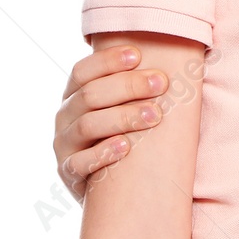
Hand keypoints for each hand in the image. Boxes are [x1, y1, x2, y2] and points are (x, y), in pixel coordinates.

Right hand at [54, 42, 172, 202]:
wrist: (109, 184)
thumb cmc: (124, 130)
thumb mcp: (121, 105)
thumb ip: (134, 85)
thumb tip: (174, 62)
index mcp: (74, 93)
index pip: (83, 70)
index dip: (107, 60)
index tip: (138, 55)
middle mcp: (65, 116)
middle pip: (90, 95)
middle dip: (127, 86)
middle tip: (161, 83)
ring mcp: (64, 144)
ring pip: (87, 125)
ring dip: (123, 117)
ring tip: (155, 115)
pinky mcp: (68, 173)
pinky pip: (80, 163)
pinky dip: (103, 153)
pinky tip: (126, 146)